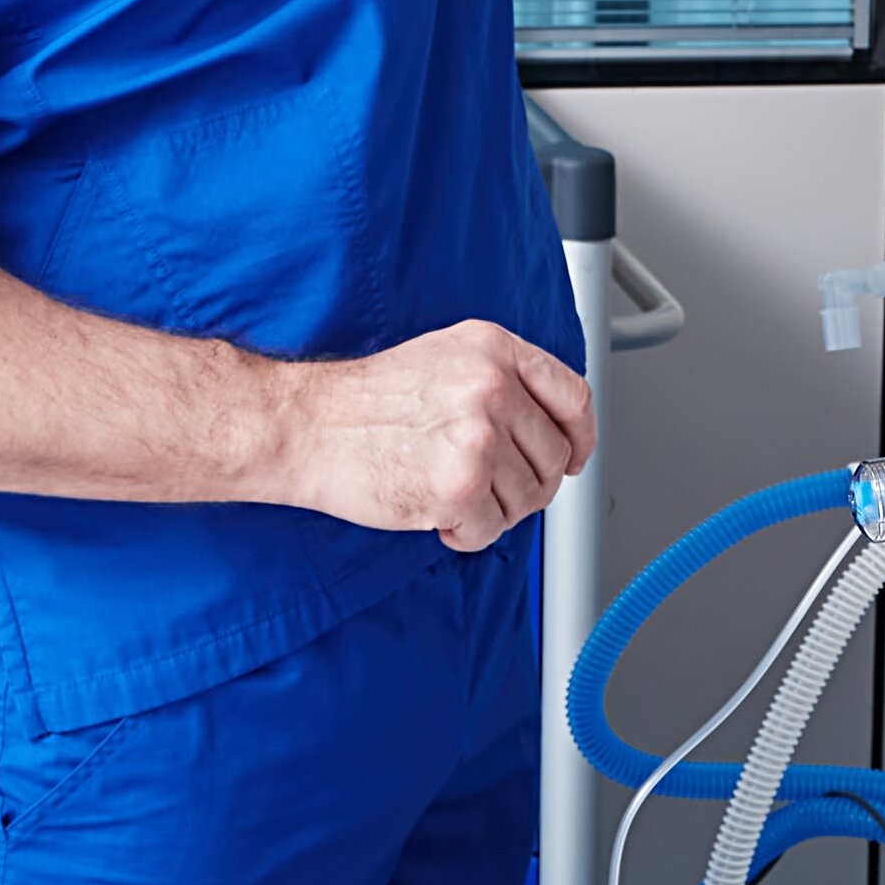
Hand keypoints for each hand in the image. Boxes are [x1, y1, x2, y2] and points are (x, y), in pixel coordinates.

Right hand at [266, 319, 594, 548]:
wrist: (305, 426)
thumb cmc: (364, 402)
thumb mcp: (445, 359)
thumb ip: (503, 383)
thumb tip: (553, 432)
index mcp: (495, 350)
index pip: (573, 397)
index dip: (580, 437)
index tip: (573, 459)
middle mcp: (493, 386)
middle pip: (553, 458)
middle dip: (525, 484)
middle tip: (484, 487)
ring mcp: (478, 435)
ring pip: (527, 500)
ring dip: (492, 511)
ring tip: (448, 493)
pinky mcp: (459, 485)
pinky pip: (491, 531)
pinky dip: (466, 534)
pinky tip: (434, 513)